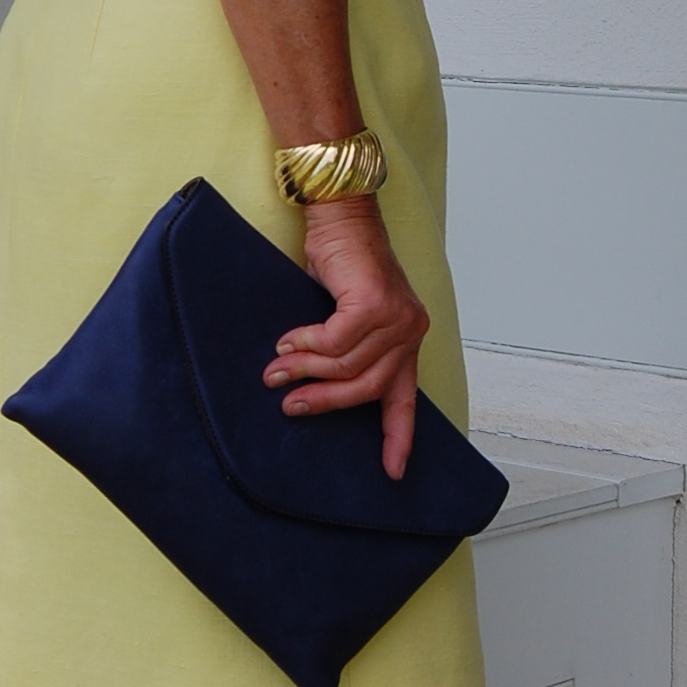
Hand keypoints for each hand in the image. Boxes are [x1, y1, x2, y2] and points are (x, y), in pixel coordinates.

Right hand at [264, 198, 428, 479]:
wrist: (341, 215)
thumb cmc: (341, 262)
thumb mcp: (347, 314)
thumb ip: (345, 349)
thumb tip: (312, 389)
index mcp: (406, 340)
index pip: (404, 398)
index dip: (399, 437)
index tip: (394, 470)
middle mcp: (409, 331)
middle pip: (366, 387)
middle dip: (324, 400)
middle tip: (290, 405)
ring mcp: (397, 317)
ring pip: (345, 365)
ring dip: (305, 370)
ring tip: (277, 372)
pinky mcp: (375, 304)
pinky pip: (334, 342)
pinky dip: (305, 344)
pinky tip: (287, 342)